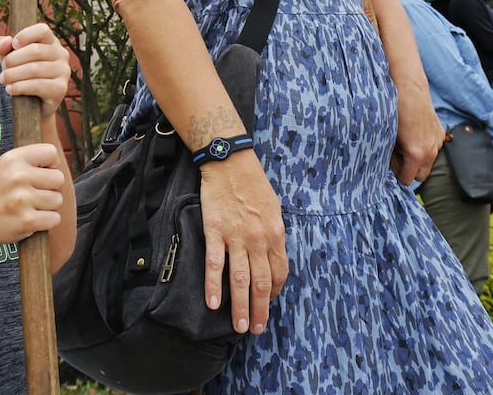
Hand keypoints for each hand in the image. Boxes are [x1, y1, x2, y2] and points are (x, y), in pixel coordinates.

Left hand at [0, 24, 70, 115]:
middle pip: (36, 50)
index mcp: (50, 41)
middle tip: (3, 68)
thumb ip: (3, 46)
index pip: (42, 30)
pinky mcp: (60, 88)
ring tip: (3, 79)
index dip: (26, 35)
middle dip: (13, 59)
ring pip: (35, 69)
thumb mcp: (10, 57)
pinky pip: (38, 85)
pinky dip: (20, 87)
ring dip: (14, 74)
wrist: (32, 103)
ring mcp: (63, 71)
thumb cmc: (21, 73)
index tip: (13, 45)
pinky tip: (10, 89)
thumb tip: (5, 42)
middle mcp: (61, 54)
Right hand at [0, 142, 66, 246]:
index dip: (49, 165)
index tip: (38, 174)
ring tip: (28, 207)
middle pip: (58, 178)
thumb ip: (31, 160)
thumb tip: (60, 161)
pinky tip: (30, 219)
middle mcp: (17, 176)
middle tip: (32, 194)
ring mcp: (22, 199)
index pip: (51, 152)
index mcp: (12, 159)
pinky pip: (55, 218)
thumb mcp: (5, 167)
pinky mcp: (26, 221)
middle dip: (50, 188)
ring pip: (58, 199)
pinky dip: (46, 222)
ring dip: (47, 206)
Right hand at [198, 153, 286, 335]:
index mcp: (275, 233)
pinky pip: (215, 264)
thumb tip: (272, 258)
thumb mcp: (274, 208)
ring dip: (240, 307)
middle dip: (259, 310)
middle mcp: (258, 239)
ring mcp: (236, 236)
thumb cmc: (253, 183)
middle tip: (256, 330)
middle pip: (261, 283)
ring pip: (240, 279)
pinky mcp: (215, 231)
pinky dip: (213, 285)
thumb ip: (273, 235)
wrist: (230, 162)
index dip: (273, 293)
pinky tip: (213, 303)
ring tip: (238, 326)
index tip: (267, 304)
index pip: (279, 272)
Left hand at [391, 79, 444, 184]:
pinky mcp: (440, 133)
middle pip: (420, 176)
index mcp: (416, 154)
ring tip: (405, 142)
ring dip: (418, 159)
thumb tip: (390, 168)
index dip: (397, 175)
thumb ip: (391, 158)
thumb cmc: (394, 112)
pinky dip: (425, 147)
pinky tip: (414, 134)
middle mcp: (430, 151)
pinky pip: (433, 149)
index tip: (391, 165)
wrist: (409, 89)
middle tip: (397, 156)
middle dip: (409, 170)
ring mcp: (437, 142)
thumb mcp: (388, 138)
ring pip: (428, 162)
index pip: (407, 180)